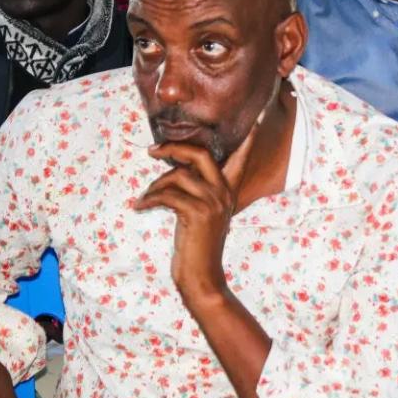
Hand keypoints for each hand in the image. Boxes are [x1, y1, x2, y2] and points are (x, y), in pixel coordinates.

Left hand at [134, 123, 259, 301]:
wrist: (201, 277)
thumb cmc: (196, 247)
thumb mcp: (203, 215)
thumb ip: (197, 191)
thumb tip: (175, 169)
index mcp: (228, 191)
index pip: (241, 159)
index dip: (248, 139)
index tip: (256, 119)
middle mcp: (224, 193)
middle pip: (201, 154)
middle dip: (174, 149)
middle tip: (154, 151)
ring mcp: (213, 202)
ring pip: (177, 176)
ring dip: (154, 187)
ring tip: (145, 200)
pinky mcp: (197, 213)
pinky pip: (167, 194)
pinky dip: (148, 200)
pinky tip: (140, 207)